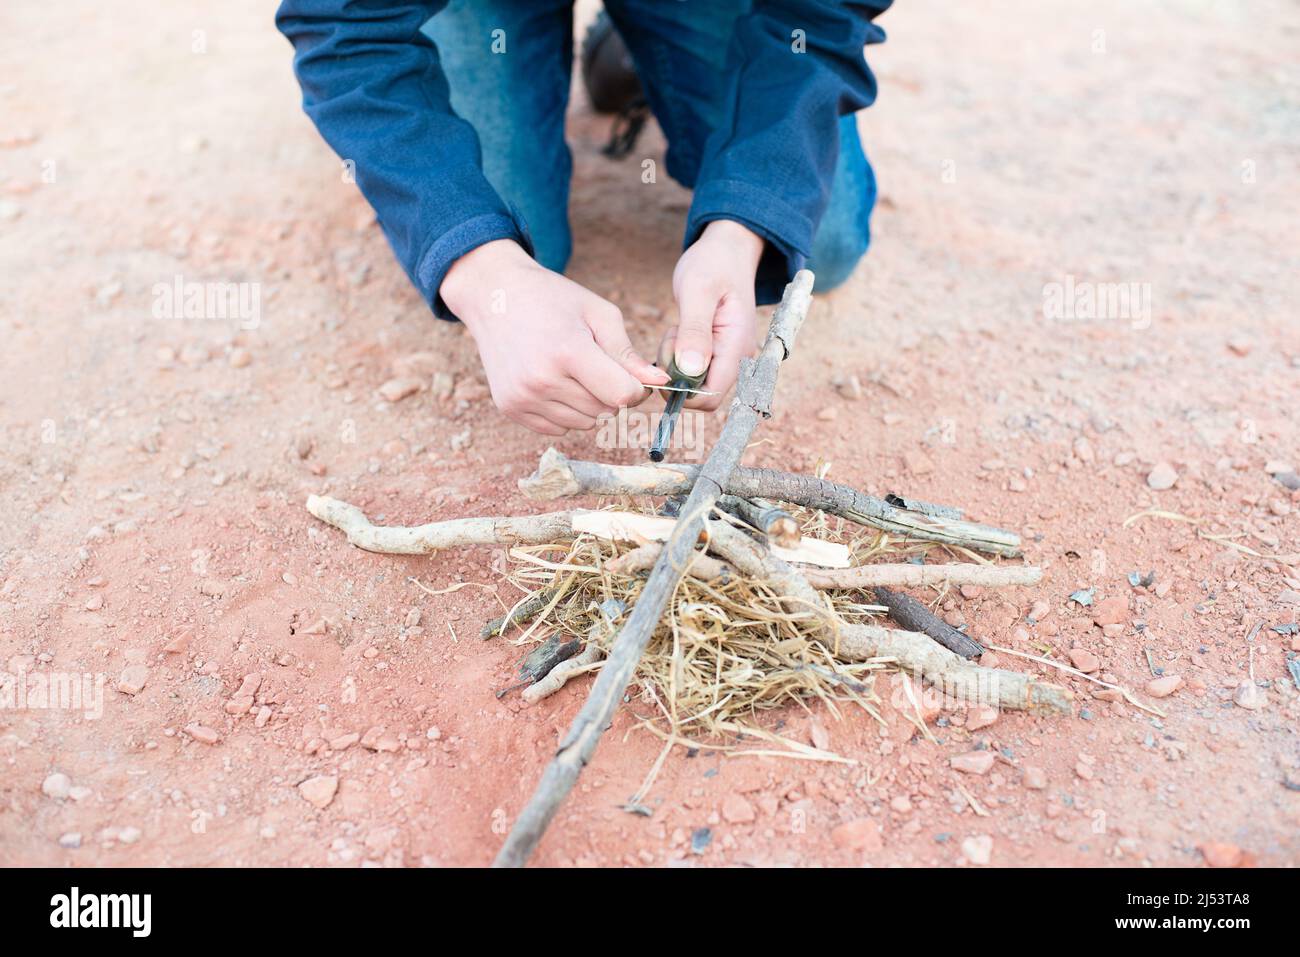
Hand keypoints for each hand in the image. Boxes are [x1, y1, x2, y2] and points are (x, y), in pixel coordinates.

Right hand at [441, 240, 667, 434]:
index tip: (627, 371)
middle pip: (605, 411)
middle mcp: (542, 380)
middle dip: (611, 393)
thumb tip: (659, 383)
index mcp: (568, 351)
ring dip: (588, 404)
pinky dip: (565, 412)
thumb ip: (628, 353)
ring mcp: (523, 397)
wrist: (495, 296)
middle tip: (596, 364)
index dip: (635, 387)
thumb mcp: (598, 314)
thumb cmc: (553, 300)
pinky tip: (553, 381)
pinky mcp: (511, 408)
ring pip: (584, 423)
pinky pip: (559, 428)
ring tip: (572, 370)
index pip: (623, 395)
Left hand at [661, 219, 764, 411]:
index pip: (710, 396)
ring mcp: (728, 357)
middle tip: (671, 338)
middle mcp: (737, 359)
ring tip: (676, 329)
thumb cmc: (714, 264)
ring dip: (675, 365)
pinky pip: (693, 371)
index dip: (682, 390)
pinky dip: (678, 358)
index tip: (667, 359)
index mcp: (737, 348)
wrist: (727, 250)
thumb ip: (694, 331)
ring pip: (694, 384)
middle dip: (677, 376)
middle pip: (701, 395)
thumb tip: (689, 371)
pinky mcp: (717, 353)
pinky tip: (678, 332)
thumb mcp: (698, 291)